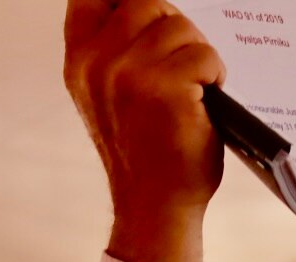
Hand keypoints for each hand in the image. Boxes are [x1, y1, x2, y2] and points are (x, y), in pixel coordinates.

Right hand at [64, 0, 225, 261]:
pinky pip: (204, 56)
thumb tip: (147, 10)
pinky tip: (207, 101)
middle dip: (175, 30)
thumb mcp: (107, 95)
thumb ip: (112, 50)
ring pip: (180, 27)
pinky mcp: (167, 89)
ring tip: (196, 90)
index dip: (127, 1)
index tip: (150, 19)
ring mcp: (131, 73)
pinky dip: (215, 75)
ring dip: (198, 55)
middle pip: (147, 3)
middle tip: (186, 68)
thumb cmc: (144, 153)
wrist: (156, 207)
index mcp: (80, 58)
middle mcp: (99, 61)